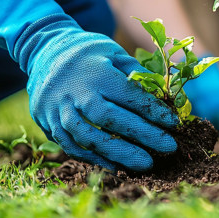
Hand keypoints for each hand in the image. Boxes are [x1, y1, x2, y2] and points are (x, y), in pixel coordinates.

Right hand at [0, 0, 176, 169]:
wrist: (45, 51)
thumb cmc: (89, 54)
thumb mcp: (114, 53)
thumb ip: (137, 74)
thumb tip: (167, 94)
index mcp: (95, 72)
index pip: (128, 95)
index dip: (153, 111)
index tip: (174, 123)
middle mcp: (75, 92)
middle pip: (110, 118)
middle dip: (142, 136)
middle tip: (169, 148)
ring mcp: (58, 109)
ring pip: (88, 137)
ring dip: (119, 153)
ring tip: (145, 164)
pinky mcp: (48, 122)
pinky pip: (71, 146)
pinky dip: (93, 158)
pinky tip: (116, 166)